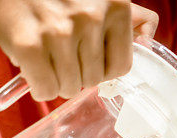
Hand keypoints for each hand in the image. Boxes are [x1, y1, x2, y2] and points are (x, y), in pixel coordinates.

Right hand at [0, 0, 157, 100]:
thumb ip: (131, 18)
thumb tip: (147, 40)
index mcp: (115, 5)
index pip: (122, 66)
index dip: (103, 69)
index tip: (88, 58)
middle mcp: (91, 16)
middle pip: (94, 81)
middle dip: (78, 76)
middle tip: (62, 56)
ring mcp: (60, 31)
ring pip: (70, 88)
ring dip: (57, 81)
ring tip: (47, 59)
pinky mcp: (30, 45)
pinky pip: (45, 90)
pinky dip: (39, 87)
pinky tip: (34, 68)